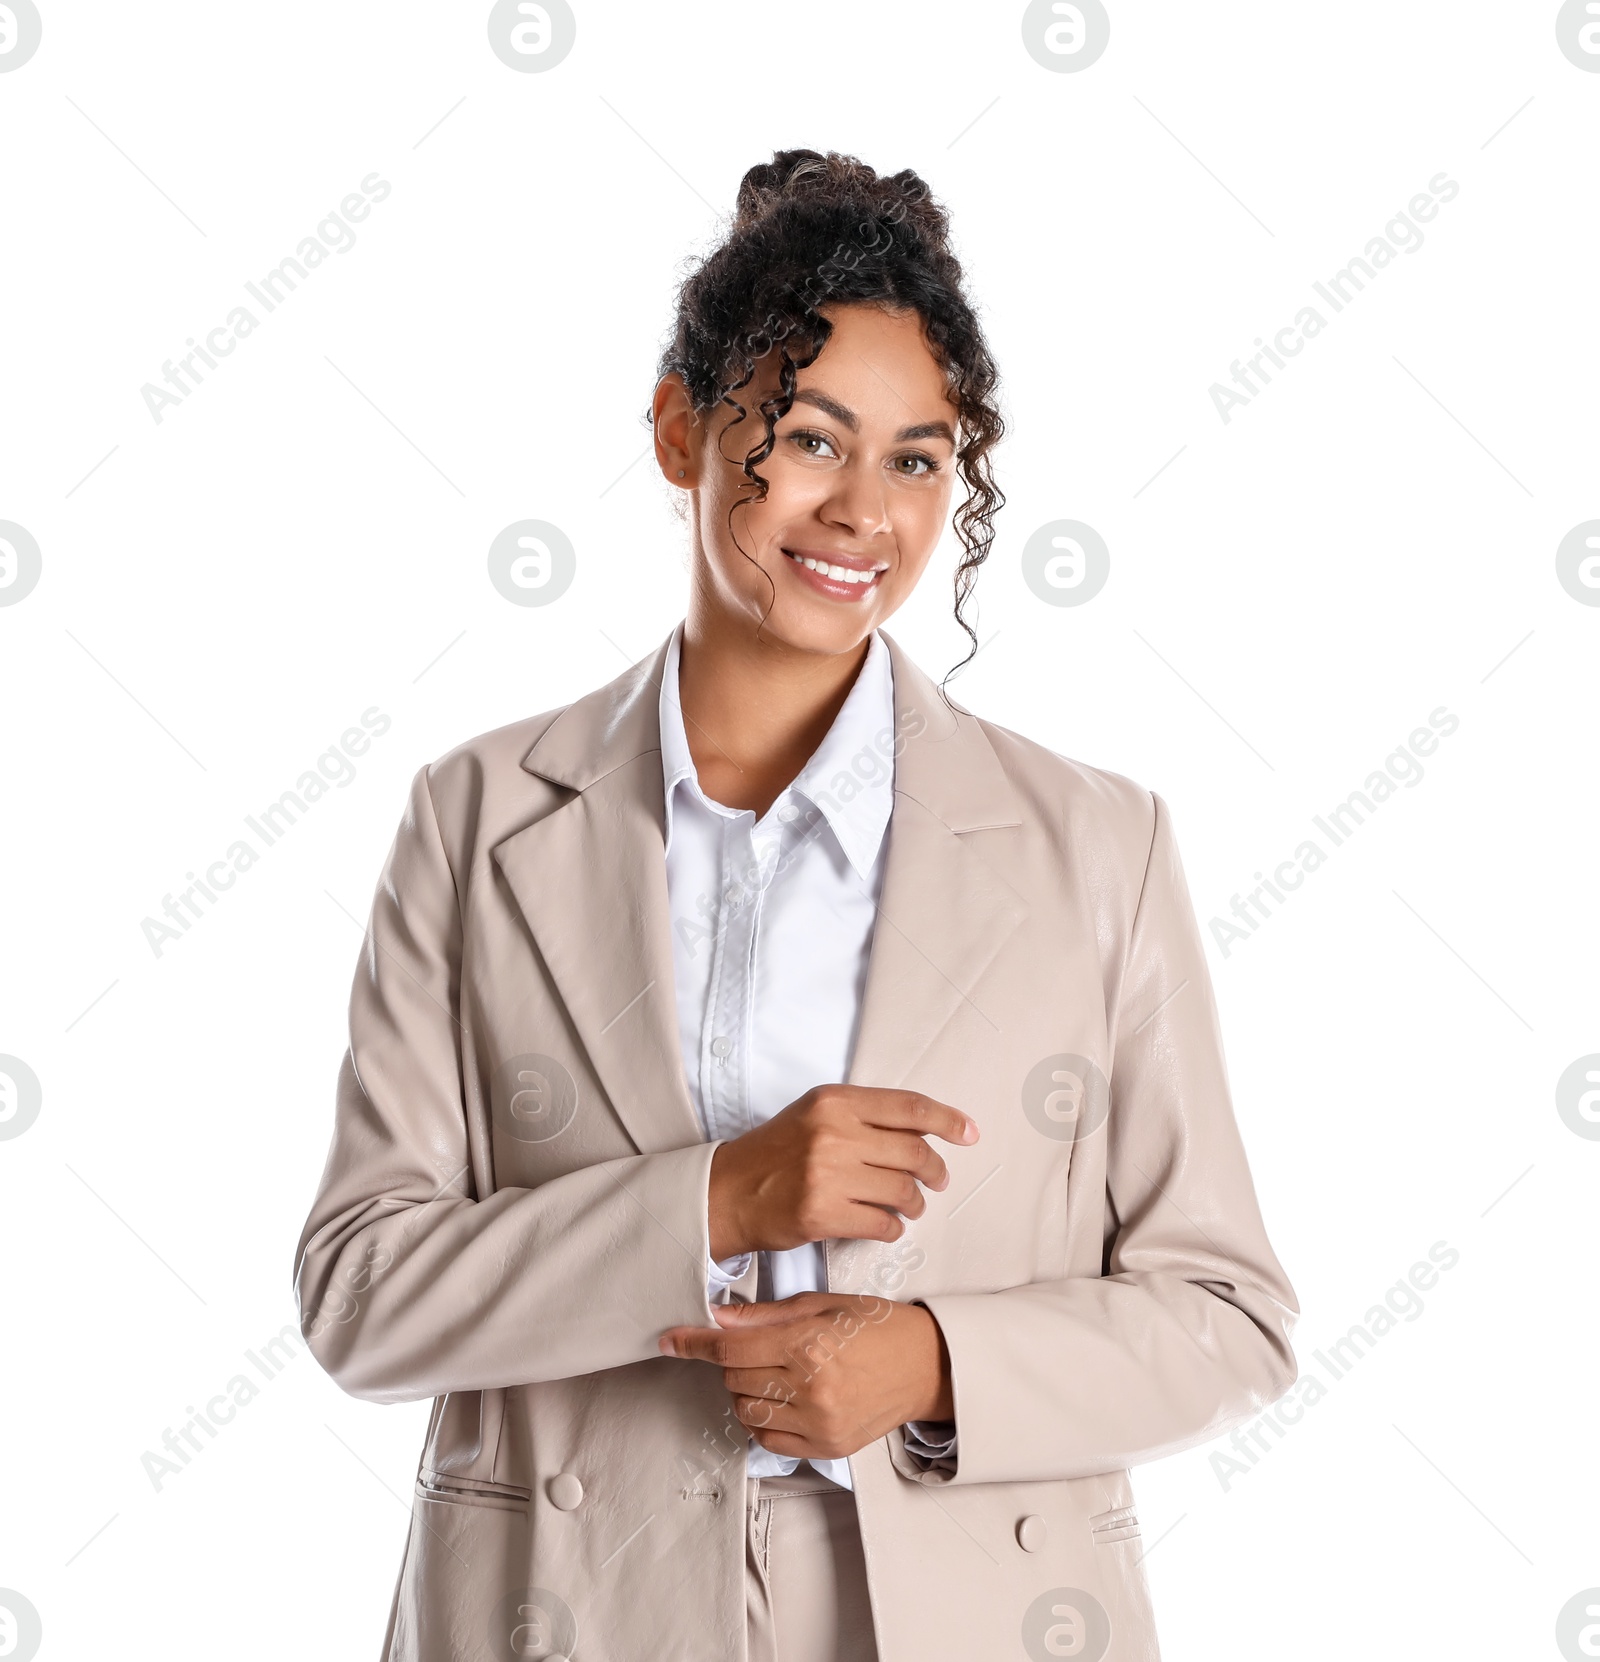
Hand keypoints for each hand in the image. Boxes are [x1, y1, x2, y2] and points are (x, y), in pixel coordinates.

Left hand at [659, 1292, 953, 1461]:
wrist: (928, 1367)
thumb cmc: (881, 1328)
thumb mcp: (825, 1304)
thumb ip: (767, 1315)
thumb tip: (721, 1319)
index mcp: (809, 1345)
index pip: (731, 1349)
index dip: (695, 1343)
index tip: (673, 1340)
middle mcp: (810, 1388)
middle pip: (734, 1379)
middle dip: (732, 1361)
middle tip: (754, 1346)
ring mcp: (818, 1423)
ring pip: (746, 1411)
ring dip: (746, 1390)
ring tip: (773, 1371)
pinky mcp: (825, 1448)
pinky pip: (769, 1439)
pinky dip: (764, 1419)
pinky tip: (783, 1398)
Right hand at [707, 1086, 977, 1259]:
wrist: (729, 1192)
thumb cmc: (777, 1153)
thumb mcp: (817, 1116)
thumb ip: (865, 1117)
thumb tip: (926, 1129)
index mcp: (835, 1101)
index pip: (908, 1107)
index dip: (948, 1120)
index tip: (969, 1133)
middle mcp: (833, 1133)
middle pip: (914, 1152)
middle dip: (936, 1170)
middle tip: (938, 1180)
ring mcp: (827, 1174)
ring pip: (903, 1191)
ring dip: (915, 1202)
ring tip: (909, 1205)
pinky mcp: (822, 1214)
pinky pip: (883, 1224)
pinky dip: (893, 1228)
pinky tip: (886, 1224)